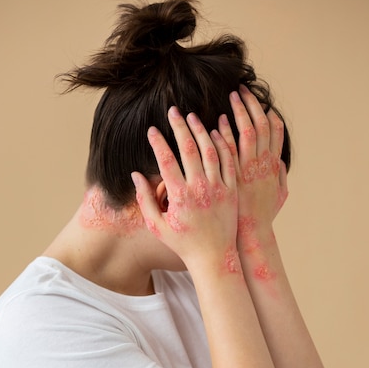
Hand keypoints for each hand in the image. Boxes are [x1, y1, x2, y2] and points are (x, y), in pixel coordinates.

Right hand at [132, 106, 238, 270]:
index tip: (151, 129)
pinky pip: (229, 161)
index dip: (157, 143)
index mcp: (180, 197)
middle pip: (189, 149)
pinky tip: (215, 132)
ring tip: (193, 117)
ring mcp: (219, 188)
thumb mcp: (157, 226)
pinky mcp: (232, 190)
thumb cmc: (183, 243)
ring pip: (211, 150)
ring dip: (201, 130)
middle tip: (173, 111)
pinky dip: (222, 144)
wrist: (215, 257)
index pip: (166, 161)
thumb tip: (135, 175)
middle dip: (180, 127)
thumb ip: (144, 200)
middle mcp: (200, 189)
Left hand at [218, 85, 288, 236]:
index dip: (268, 115)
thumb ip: (281, 178)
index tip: (262, 103)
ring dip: (237, 112)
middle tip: (241, 90)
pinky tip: (217, 122)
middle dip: (251, 105)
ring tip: (230, 97)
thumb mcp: (280, 197)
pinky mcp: (228, 176)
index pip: (275, 132)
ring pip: (243, 133)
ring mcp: (244, 169)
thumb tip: (281, 162)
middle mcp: (260, 164)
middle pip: (258, 125)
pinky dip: (224, 133)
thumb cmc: (262, 217)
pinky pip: (226, 149)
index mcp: (273, 166)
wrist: (248, 234)